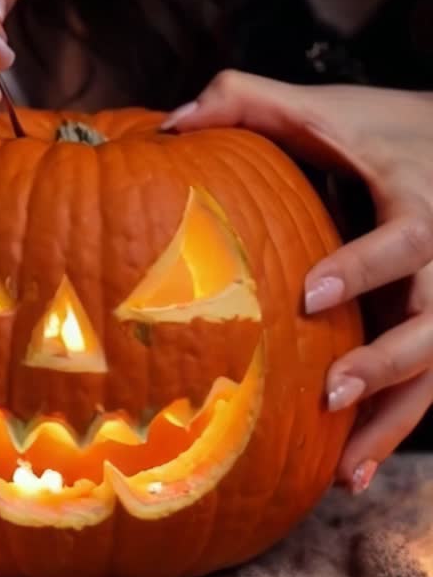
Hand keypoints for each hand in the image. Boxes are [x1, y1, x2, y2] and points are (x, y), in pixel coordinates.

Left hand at [162, 71, 432, 491]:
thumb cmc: (379, 129)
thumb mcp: (322, 109)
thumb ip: (247, 102)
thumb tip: (170, 124)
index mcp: (416, 203)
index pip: (404, 240)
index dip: (363, 268)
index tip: (310, 295)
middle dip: (387, 361)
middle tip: (330, 392)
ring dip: (391, 421)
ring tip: (342, 467)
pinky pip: (425, 391)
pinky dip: (390, 432)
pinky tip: (347, 474)